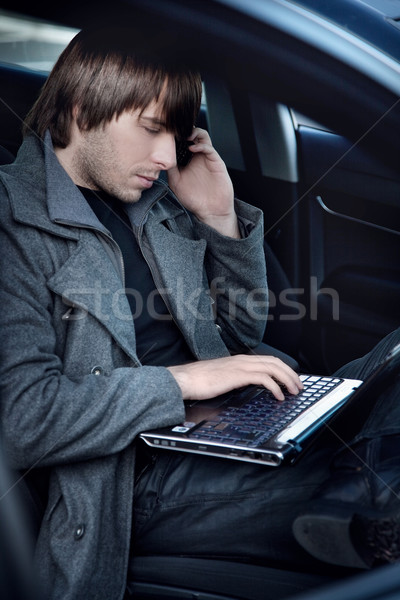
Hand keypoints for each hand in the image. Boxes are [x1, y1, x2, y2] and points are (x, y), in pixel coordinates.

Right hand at [167, 355, 302, 400]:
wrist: (184, 380)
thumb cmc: (198, 381)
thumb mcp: (221, 378)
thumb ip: (234, 379)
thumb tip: (245, 386)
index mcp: (239, 360)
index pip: (267, 360)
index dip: (283, 369)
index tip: (291, 379)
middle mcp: (242, 360)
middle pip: (274, 362)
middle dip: (290, 374)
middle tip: (299, 386)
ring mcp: (240, 366)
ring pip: (272, 368)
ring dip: (287, 380)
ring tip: (294, 391)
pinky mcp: (237, 375)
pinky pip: (263, 379)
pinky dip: (275, 387)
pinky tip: (278, 396)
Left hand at [168, 128, 238, 237]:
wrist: (211, 210)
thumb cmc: (195, 199)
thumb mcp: (176, 183)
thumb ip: (169, 170)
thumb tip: (160, 158)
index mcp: (187, 160)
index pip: (181, 142)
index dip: (174, 136)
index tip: (166, 134)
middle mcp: (197, 157)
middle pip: (191, 135)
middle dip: (183, 130)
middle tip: (174, 131)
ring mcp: (207, 158)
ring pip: (202, 136)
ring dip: (193, 132)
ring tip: (184, 136)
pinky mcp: (216, 162)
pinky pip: (209, 148)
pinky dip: (201, 145)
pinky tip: (192, 148)